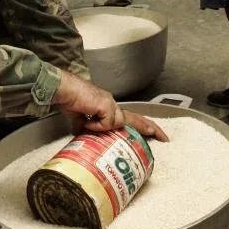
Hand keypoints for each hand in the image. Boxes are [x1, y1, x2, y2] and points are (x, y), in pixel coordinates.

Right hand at [53, 71, 168, 141]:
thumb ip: (87, 127)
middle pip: (135, 118)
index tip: (153, 133)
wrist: (64, 90)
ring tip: (86, 122)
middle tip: (164, 137)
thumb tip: (86, 136)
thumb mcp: (80, 119)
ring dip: (102, 128)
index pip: (128, 117)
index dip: (140, 125)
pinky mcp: (106, 106)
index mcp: (107, 106)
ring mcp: (110, 104)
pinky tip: (85, 120)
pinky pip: (105, 124)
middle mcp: (112, 104)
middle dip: (150, 128)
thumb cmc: (69, 100)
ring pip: (116, 123)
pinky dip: (94, 126)